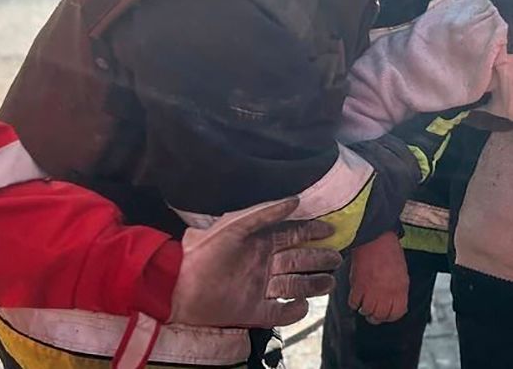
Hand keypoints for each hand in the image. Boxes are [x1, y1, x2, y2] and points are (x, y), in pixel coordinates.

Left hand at [170, 197, 341, 327]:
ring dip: (314, 284)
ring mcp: (260, 288)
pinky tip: (302, 304)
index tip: (330, 230)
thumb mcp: (233, 225)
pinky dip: (294, 311)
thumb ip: (264, 213)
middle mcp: (264, 264)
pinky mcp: (254, 312)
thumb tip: (295, 199)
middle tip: (336, 259)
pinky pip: (280, 312)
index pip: (293, 234)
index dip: (312, 231)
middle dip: (319, 259)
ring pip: (296, 285)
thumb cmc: (203, 251)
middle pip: (300, 260)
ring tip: (329, 282)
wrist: (177, 286)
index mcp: (260, 242)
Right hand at [349, 231, 408, 323]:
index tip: (387, 314)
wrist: (375, 240)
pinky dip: (354, 303)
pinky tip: (356, 296)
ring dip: (364, 310)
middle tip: (373, 313)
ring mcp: (372, 291)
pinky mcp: (358, 287)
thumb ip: (398, 291)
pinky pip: (354, 304)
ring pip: (366, 312)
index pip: (397, 314)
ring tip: (364, 303)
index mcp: (400, 290)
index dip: (391, 316)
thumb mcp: (401, 274)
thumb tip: (394, 303)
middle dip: (376, 317)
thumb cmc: (390, 254)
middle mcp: (386, 293)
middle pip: (380, 316)